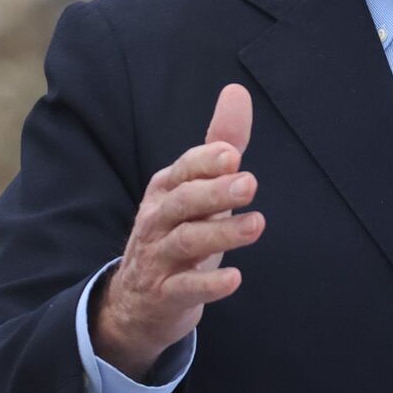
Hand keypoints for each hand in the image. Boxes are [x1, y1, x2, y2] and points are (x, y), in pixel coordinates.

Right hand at [92, 83, 259, 378]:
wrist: (135, 302)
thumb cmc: (176, 234)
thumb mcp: (196, 189)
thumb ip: (220, 144)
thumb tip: (237, 91)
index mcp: (165, 190)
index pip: (183, 170)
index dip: (206, 162)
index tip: (233, 154)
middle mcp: (157, 221)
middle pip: (183, 203)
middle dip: (214, 192)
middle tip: (249, 183)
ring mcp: (159, 259)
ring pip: (186, 242)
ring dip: (221, 234)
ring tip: (256, 225)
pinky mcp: (165, 295)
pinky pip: (185, 289)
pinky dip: (209, 285)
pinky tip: (235, 278)